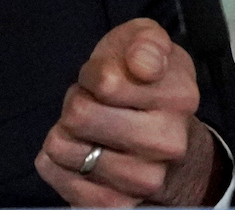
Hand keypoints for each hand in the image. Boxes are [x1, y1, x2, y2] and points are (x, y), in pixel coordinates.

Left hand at [34, 18, 218, 206]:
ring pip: (64, 148)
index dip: (92, 75)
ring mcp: (146, 179)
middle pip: (79, 115)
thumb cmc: (145, 83)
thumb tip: (142, 64)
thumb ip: (145, 41)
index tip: (107, 78)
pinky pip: (63, 182)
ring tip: (89, 130)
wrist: (170, 139)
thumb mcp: (146, 43)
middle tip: (95, 104)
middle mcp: (168, 143)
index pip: (105, 82)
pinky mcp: (119, 205)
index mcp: (178, 96)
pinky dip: (56, 165)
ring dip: (65, 133)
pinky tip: (76, 155)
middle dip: (76, 103)